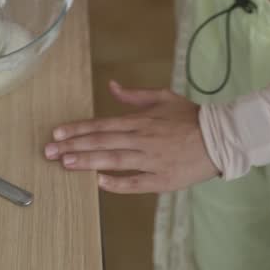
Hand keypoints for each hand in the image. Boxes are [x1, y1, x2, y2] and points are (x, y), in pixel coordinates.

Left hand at [44, 81, 217, 193]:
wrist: (218, 138)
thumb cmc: (189, 116)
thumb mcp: (162, 97)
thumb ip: (134, 95)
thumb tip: (111, 86)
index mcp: (141, 120)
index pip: (103, 125)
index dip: (79, 129)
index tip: (57, 133)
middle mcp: (142, 139)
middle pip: (103, 143)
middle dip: (74, 147)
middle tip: (50, 152)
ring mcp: (151, 160)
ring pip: (115, 161)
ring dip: (88, 162)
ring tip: (66, 164)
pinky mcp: (162, 180)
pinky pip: (136, 183)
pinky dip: (118, 183)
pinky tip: (100, 183)